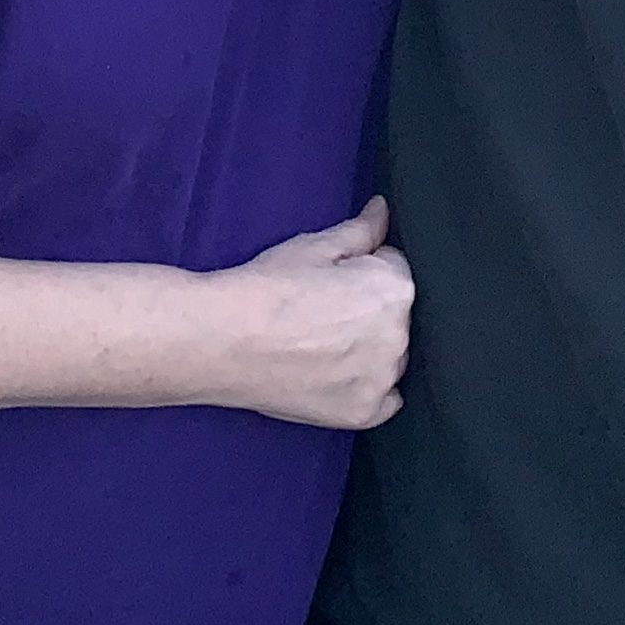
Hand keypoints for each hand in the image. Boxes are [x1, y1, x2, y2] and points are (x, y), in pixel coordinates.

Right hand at [209, 197, 414, 430]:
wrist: (227, 341)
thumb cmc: (271, 287)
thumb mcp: (317, 245)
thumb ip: (362, 229)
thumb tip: (383, 210)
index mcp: (394, 289)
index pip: (395, 269)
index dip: (363, 268)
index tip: (334, 278)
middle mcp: (398, 336)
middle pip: (396, 316)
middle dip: (371, 309)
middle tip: (325, 310)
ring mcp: (381, 380)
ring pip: (390, 357)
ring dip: (371, 349)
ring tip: (324, 343)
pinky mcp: (362, 414)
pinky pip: (384, 400)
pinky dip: (369, 388)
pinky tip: (338, 376)